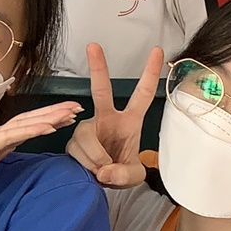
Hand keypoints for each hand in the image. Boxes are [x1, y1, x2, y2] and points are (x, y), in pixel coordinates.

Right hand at [0, 101, 82, 203]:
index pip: (26, 127)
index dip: (47, 119)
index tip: (68, 116)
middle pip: (30, 120)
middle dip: (55, 112)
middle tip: (78, 107)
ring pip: (24, 124)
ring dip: (49, 117)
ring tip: (70, 112)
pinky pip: (12, 137)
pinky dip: (31, 130)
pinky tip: (47, 126)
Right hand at [67, 43, 161, 187]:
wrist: (100, 184)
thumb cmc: (120, 172)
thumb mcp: (132, 177)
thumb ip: (123, 175)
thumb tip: (104, 170)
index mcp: (130, 121)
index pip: (143, 94)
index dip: (151, 73)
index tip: (158, 51)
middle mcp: (106, 118)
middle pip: (101, 91)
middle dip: (98, 67)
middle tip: (93, 46)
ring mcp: (87, 128)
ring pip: (86, 136)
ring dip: (95, 158)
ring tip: (102, 172)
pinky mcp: (73, 141)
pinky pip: (77, 150)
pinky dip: (86, 165)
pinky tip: (90, 171)